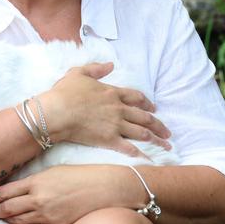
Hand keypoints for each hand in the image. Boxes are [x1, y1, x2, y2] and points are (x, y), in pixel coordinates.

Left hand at [0, 165, 131, 223]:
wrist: (104, 188)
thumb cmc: (82, 176)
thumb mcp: (55, 172)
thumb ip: (36, 180)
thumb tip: (21, 187)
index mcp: (37, 181)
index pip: (5, 191)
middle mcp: (38, 198)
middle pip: (8, 207)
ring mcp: (46, 214)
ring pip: (16, 220)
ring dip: (2, 221)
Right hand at [38, 62, 170, 157]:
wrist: (57, 112)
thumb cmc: (65, 92)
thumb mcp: (79, 73)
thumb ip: (96, 68)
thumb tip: (110, 65)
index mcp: (112, 93)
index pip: (136, 98)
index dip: (147, 103)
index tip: (154, 109)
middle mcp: (118, 109)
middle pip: (145, 117)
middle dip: (158, 125)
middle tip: (167, 132)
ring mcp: (116, 125)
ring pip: (142, 133)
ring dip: (156, 140)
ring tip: (166, 146)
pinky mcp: (109, 140)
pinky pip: (130, 148)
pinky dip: (142, 154)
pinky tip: (150, 159)